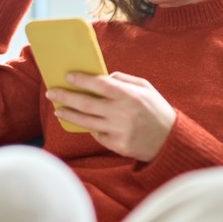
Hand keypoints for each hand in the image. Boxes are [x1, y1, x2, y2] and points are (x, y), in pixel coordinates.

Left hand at [48, 72, 177, 161]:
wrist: (170, 140)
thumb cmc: (157, 110)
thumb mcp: (146, 88)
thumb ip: (124, 80)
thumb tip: (103, 77)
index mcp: (129, 96)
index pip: (100, 84)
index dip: (82, 80)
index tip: (67, 76)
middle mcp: (121, 113)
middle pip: (86, 104)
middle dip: (66, 96)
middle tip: (52, 92)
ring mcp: (118, 131)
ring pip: (86, 122)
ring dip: (69, 115)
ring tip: (58, 110)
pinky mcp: (117, 145)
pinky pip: (97, 135)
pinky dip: (90, 128)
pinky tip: (84, 123)